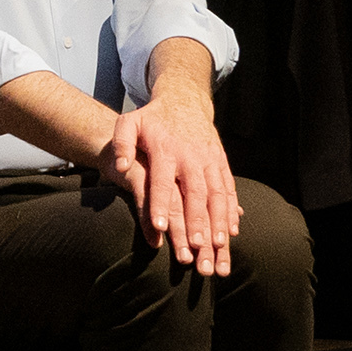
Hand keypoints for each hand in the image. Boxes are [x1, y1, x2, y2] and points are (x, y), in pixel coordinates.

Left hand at [106, 88, 241, 276]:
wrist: (185, 101)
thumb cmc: (151, 119)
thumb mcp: (130, 123)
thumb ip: (121, 143)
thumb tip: (119, 166)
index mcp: (166, 149)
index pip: (163, 181)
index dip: (160, 204)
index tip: (159, 228)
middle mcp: (191, 156)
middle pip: (195, 193)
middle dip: (197, 222)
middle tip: (196, 249)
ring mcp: (209, 160)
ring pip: (217, 194)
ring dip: (219, 222)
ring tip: (218, 248)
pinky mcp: (221, 163)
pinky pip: (229, 189)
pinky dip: (232, 211)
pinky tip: (232, 232)